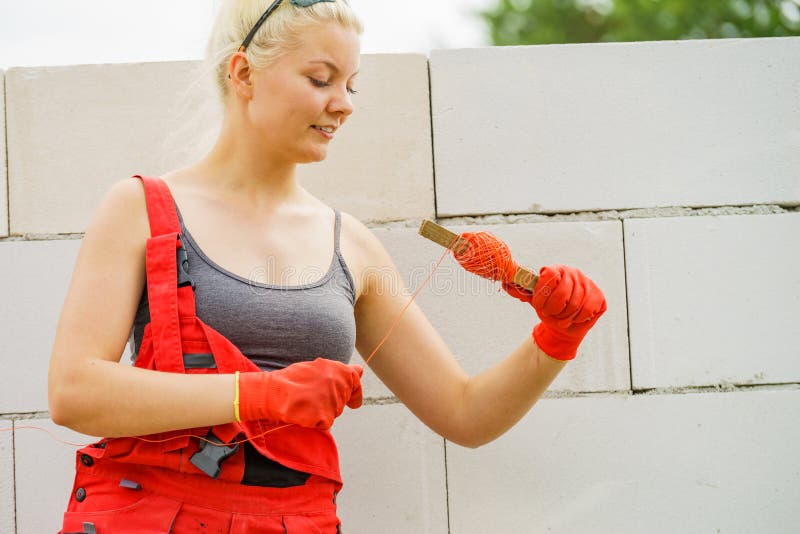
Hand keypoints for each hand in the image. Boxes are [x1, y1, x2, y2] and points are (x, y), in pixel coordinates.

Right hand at [239, 358, 363, 428]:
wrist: (274, 392)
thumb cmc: (292, 379)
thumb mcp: (318, 368)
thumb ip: (340, 372)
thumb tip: (360, 370)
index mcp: (339, 369)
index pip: (355, 382)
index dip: (355, 393)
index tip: (354, 403)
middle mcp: (339, 384)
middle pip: (343, 401)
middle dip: (331, 402)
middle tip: (311, 397)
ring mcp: (333, 401)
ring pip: (334, 413)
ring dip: (321, 411)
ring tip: (304, 402)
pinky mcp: (325, 417)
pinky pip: (324, 424)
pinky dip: (315, 421)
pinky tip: (303, 412)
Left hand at [503, 264, 606, 360]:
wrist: (565, 324)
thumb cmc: (549, 308)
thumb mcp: (533, 299)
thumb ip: (519, 290)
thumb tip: (504, 282)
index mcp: (556, 270)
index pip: (548, 276)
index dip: (542, 294)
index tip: (538, 305)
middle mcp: (573, 273)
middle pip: (561, 293)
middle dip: (552, 309)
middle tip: (550, 314)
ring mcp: (588, 284)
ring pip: (574, 304)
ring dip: (564, 317)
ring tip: (562, 318)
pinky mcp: (599, 297)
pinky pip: (587, 310)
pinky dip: (578, 319)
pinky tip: (575, 318)